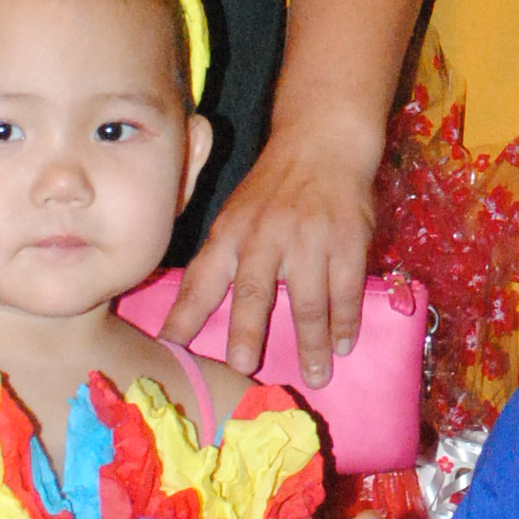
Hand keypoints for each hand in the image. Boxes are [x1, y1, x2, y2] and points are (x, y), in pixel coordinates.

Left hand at [169, 119, 374, 382]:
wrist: (322, 142)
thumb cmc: (273, 187)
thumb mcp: (235, 214)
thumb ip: (221, 257)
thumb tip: (193, 311)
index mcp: (231, 233)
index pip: (201, 278)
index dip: (185, 314)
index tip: (171, 347)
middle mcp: (265, 237)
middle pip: (254, 291)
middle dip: (247, 331)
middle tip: (243, 366)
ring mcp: (309, 240)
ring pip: (308, 300)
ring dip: (312, 342)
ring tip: (316, 376)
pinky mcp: (347, 241)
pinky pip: (345, 289)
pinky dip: (345, 320)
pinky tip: (344, 344)